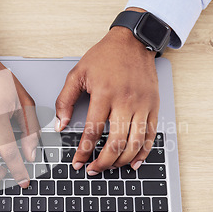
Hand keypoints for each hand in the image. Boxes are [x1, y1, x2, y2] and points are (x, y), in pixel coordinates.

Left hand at [55, 10, 158, 173]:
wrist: (133, 41)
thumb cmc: (104, 56)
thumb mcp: (77, 73)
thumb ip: (65, 100)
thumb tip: (59, 125)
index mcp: (104, 94)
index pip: (92, 132)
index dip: (83, 152)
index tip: (77, 162)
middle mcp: (125, 101)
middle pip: (115, 143)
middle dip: (102, 162)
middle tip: (93, 170)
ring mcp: (142, 105)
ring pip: (135, 143)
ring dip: (121, 161)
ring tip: (110, 167)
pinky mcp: (154, 106)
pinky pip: (151, 135)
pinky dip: (143, 152)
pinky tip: (133, 162)